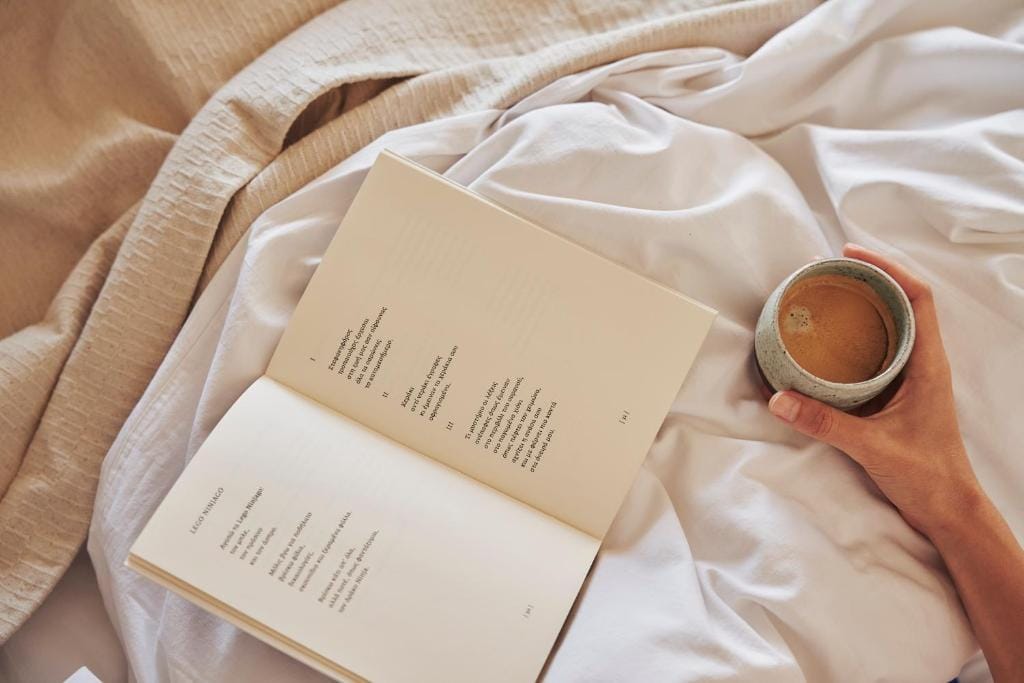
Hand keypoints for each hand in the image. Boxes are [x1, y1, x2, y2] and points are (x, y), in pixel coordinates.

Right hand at [766, 244, 981, 539]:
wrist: (948, 510)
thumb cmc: (927, 476)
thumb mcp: (872, 446)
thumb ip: (824, 422)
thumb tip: (778, 398)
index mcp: (928, 364)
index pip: (918, 297)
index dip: (888, 268)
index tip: (851, 255)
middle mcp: (922, 364)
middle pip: (900, 304)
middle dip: (866, 281)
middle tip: (826, 273)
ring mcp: (911, 380)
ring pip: (888, 327)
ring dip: (860, 308)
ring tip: (823, 299)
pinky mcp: (897, 396)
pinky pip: (875, 353)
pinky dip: (853, 339)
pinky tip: (825, 345)